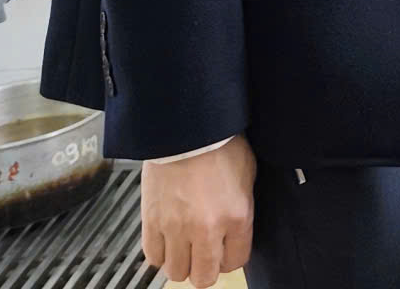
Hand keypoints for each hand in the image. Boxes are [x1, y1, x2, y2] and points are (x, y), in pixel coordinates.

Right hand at [140, 139, 253, 287]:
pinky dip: (160, 253)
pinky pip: (153, 257)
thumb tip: (235, 229)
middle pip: (204, 277)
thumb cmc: (219, 143)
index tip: (226, 248)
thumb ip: (242, 207)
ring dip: (181, 262)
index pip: (236, 262)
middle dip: (205, 268)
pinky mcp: (152, 222)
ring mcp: (177, 228)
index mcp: (237, 216)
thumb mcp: (247, 173)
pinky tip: (167, 239)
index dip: (230, 257)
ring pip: (176, 272)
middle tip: (204, 252)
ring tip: (184, 246)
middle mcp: (207, 229)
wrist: (185, 127)